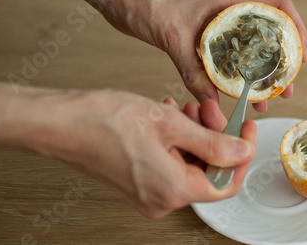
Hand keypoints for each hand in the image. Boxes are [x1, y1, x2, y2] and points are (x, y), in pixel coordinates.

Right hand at [41, 90, 255, 218]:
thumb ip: (212, 141)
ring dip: (193, 134)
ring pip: (188, 163)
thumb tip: (240, 151)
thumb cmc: (106, 121)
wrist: (63, 123)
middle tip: (205, 107)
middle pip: (206, 170)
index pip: (225, 181)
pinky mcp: (138, 182)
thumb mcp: (170, 124)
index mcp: (173, 190)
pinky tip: (168, 116)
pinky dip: (175, 140)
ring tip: (184, 108)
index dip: (240, 153)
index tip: (243, 127)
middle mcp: (161, 199)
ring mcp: (148, 193)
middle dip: (212, 134)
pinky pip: (169, 162)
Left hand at [101, 0, 306, 111]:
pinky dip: (236, 75)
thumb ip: (193, 70)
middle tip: (283, 90)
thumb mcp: (174, 38)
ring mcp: (217, 25)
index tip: (300, 58)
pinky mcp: (203, 37)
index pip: (279, 7)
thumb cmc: (148, 5)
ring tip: (263, 100)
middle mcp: (229, 12)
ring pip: (250, 49)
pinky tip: (233, 95)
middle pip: (270, 35)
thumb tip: (211, 101)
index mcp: (230, 2)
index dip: (297, 30)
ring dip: (260, 74)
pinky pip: (229, 57)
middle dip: (281, 64)